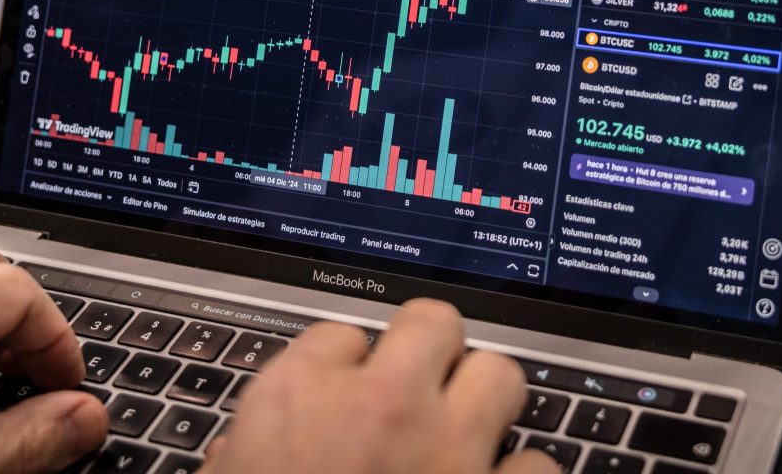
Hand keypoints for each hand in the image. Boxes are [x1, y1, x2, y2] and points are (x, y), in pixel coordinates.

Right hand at [204, 298, 557, 473]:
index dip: (343, 365)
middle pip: (432, 321)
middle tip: (417, 386)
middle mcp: (383, 403)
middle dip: (429, 351)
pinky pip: (536, 463)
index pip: (337, 333)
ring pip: (500, 372)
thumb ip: (245, 457)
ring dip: (484, 402)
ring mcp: (450, 448)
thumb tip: (247, 450)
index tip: (343, 390)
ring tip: (464, 433)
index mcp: (300, 396)